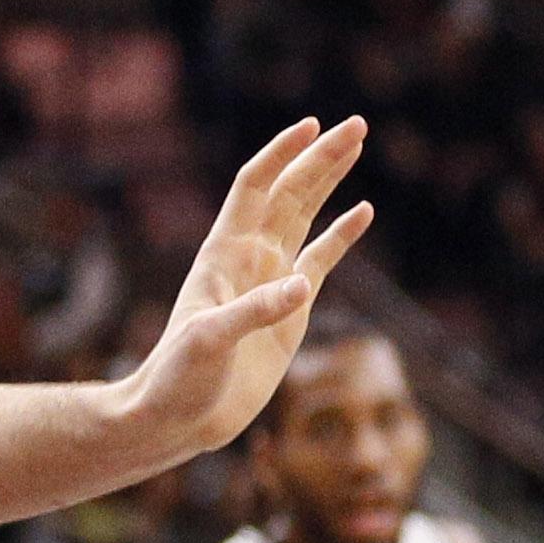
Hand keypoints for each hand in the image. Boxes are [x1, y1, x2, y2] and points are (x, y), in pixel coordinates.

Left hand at [117, 117, 379, 458]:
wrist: (180, 417)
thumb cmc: (179, 376)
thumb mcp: (209, 341)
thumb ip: (255, 311)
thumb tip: (303, 285)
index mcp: (223, 252)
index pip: (255, 187)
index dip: (281, 155)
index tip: (312, 126)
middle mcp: (249, 256)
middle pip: (289, 192)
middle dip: (320, 157)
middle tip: (357, 125)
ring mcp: (272, 279)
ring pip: (306, 216)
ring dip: (330, 181)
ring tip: (357, 145)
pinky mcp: (293, 309)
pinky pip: (322, 259)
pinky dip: (343, 235)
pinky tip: (363, 211)